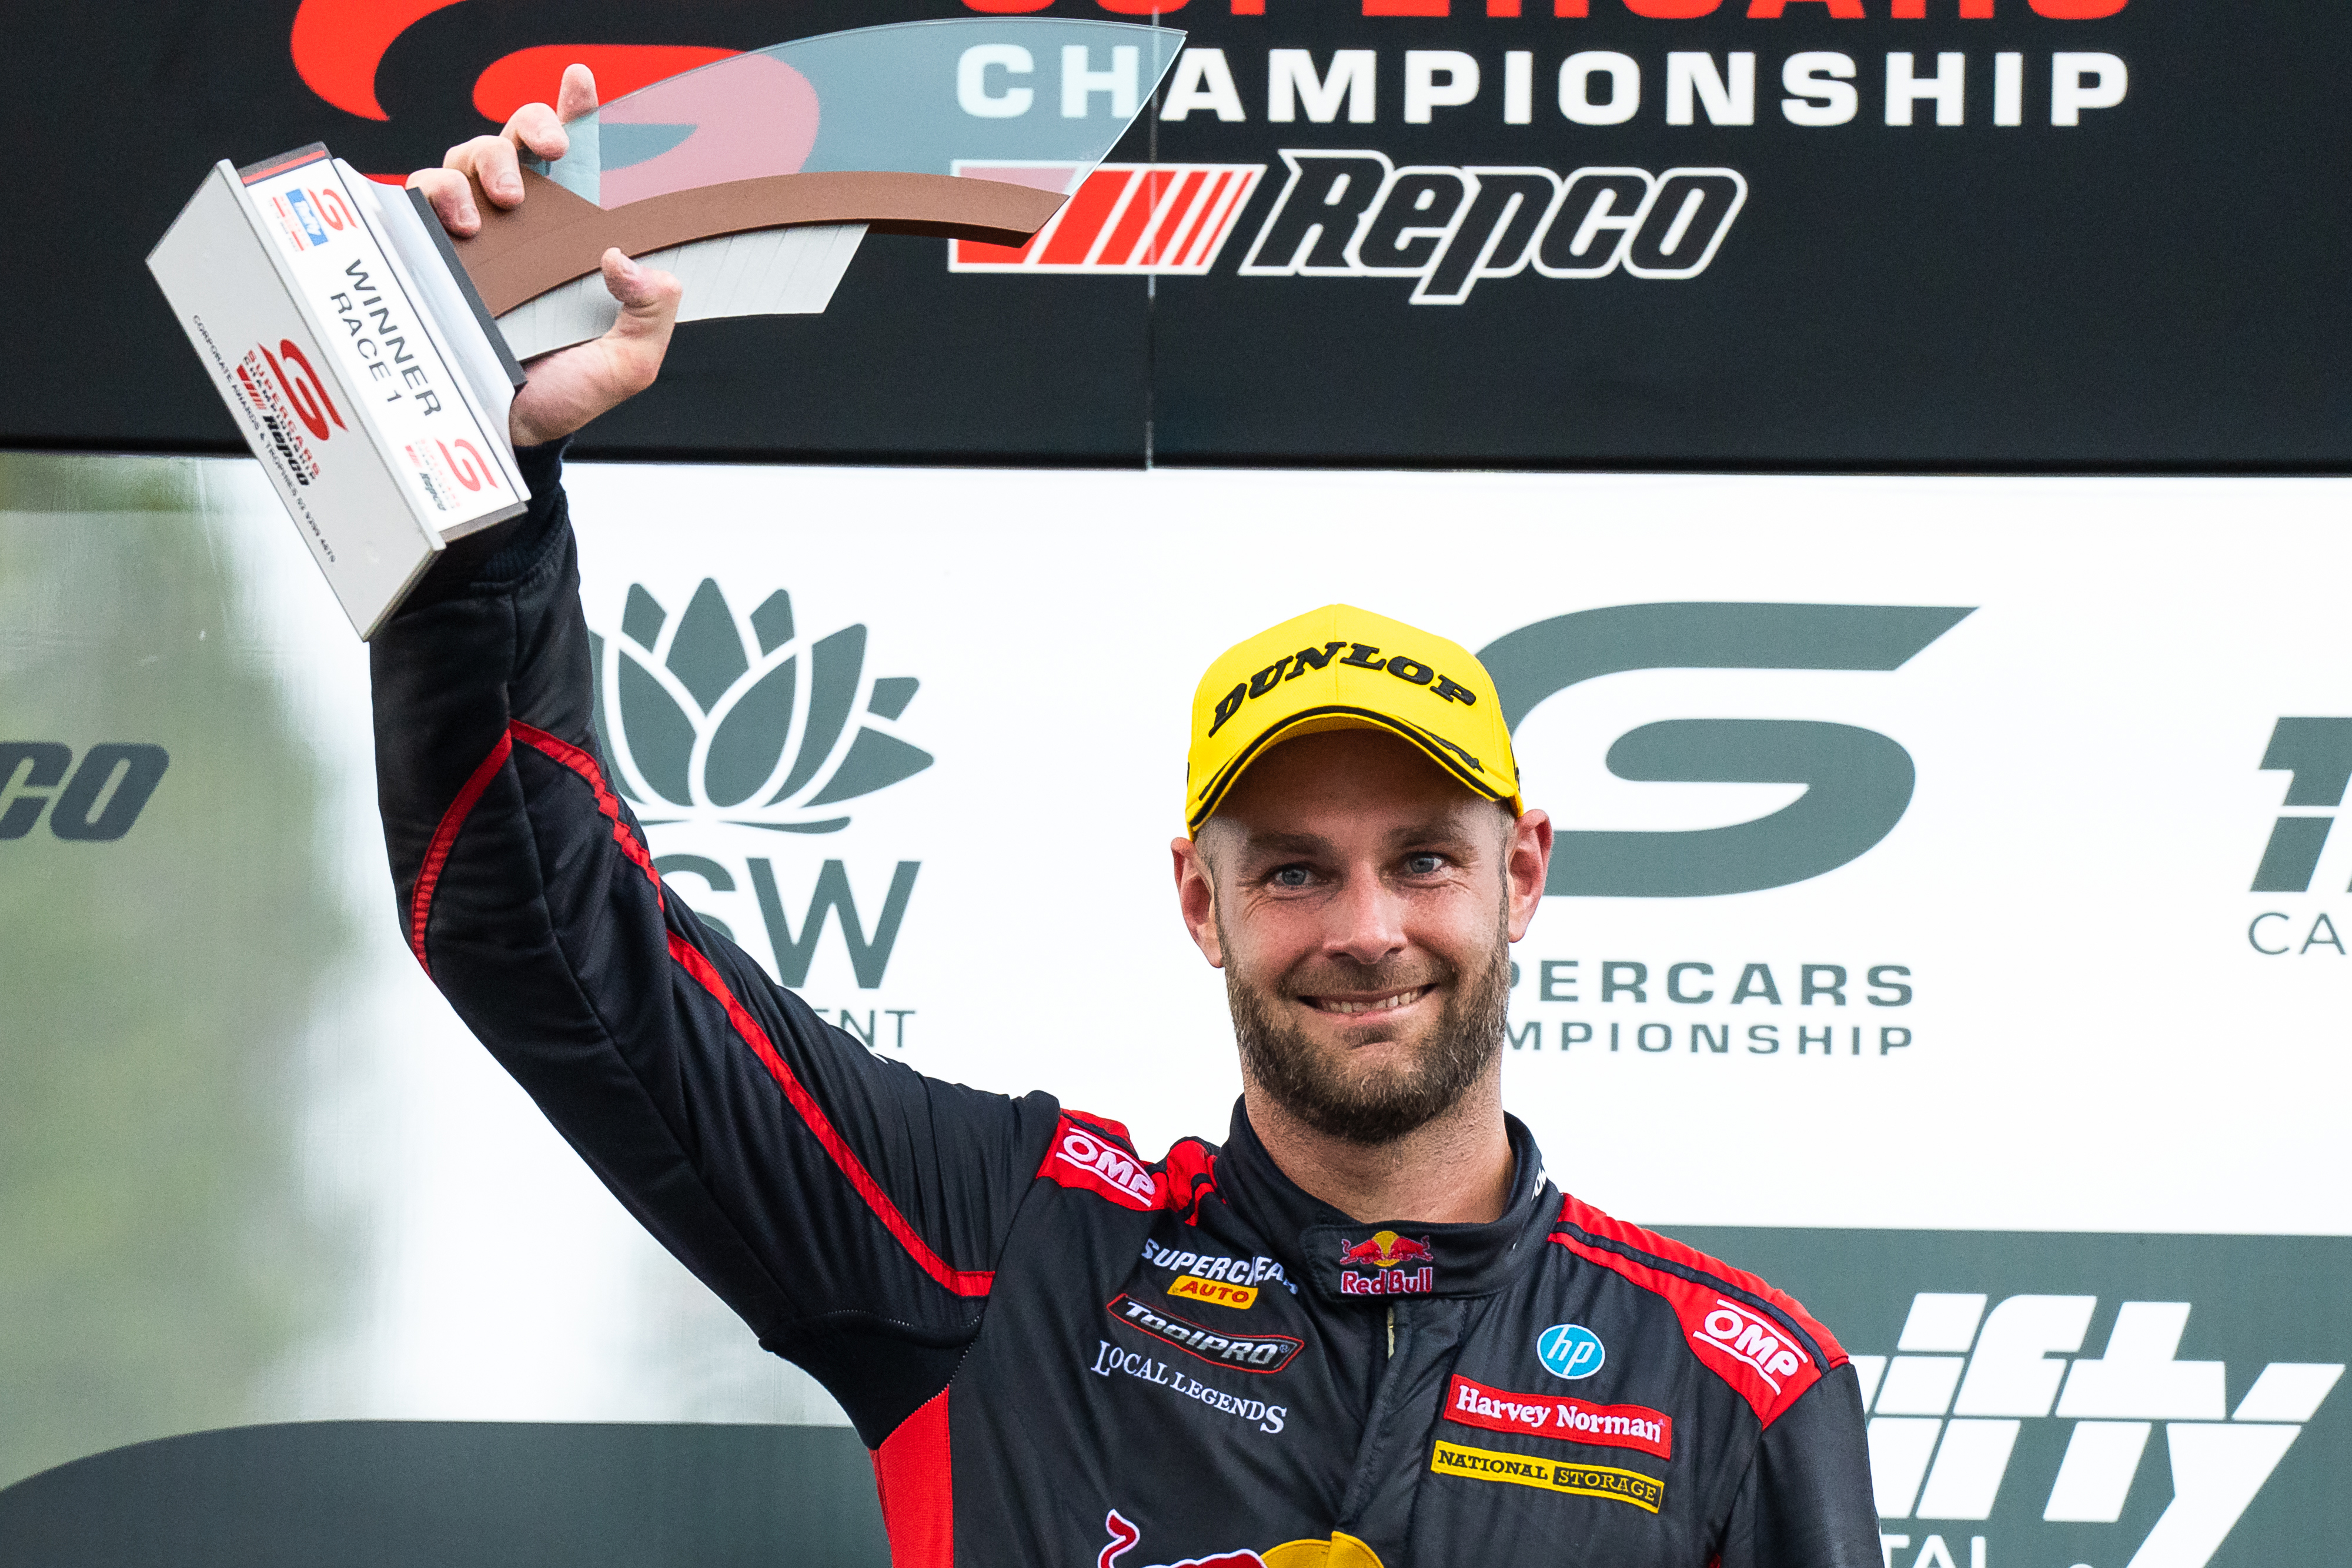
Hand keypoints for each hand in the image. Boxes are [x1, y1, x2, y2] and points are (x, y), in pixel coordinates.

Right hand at [405, 65, 680, 446]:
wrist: (508, 434)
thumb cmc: (565, 394)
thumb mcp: (628, 363)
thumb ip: (652, 313)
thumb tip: (632, 260)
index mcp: (573, 237)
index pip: (579, 164)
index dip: (577, 114)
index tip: (583, 84)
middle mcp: (521, 226)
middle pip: (517, 142)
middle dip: (531, 126)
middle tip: (551, 151)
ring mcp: (473, 235)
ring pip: (466, 159)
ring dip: (485, 162)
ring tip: (503, 205)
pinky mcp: (430, 253)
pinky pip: (419, 196)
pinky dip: (434, 192)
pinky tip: (460, 223)